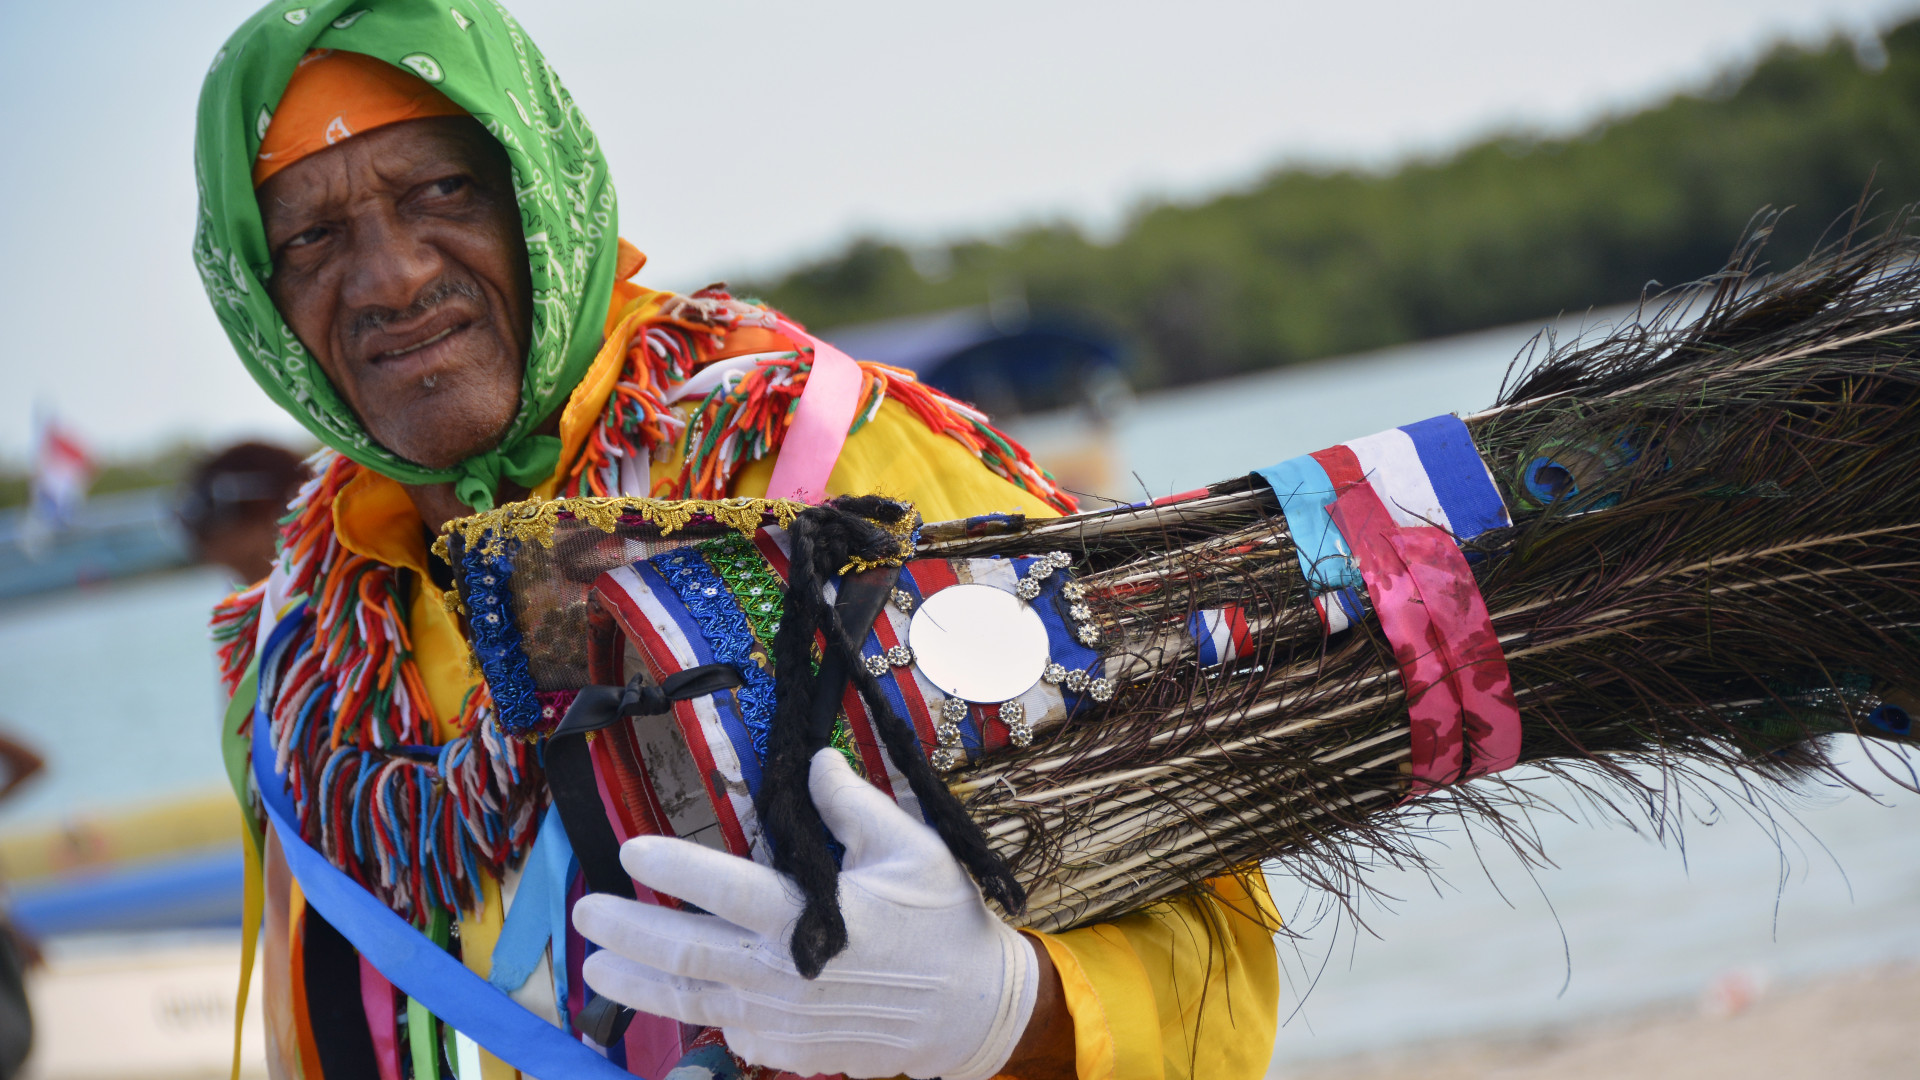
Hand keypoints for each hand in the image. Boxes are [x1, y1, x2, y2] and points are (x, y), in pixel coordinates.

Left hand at [573, 749, 1040, 1079]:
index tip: (629, 849)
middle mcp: (783, 973)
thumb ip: (853, 805)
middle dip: (627, 929)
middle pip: (685, 952)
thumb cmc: (944, 922)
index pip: (724, 888)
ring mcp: (780, 1019)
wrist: (972, 1012)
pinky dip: (689, 1011)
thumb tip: (813, 761)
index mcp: (810, 916)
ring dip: (635, 983)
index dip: (671, 869)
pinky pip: (726, 1027)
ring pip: (691, 999)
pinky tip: (664, 993)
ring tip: (595, 964)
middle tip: (585, 910)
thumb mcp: (912, 848)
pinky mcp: (787, 1048)